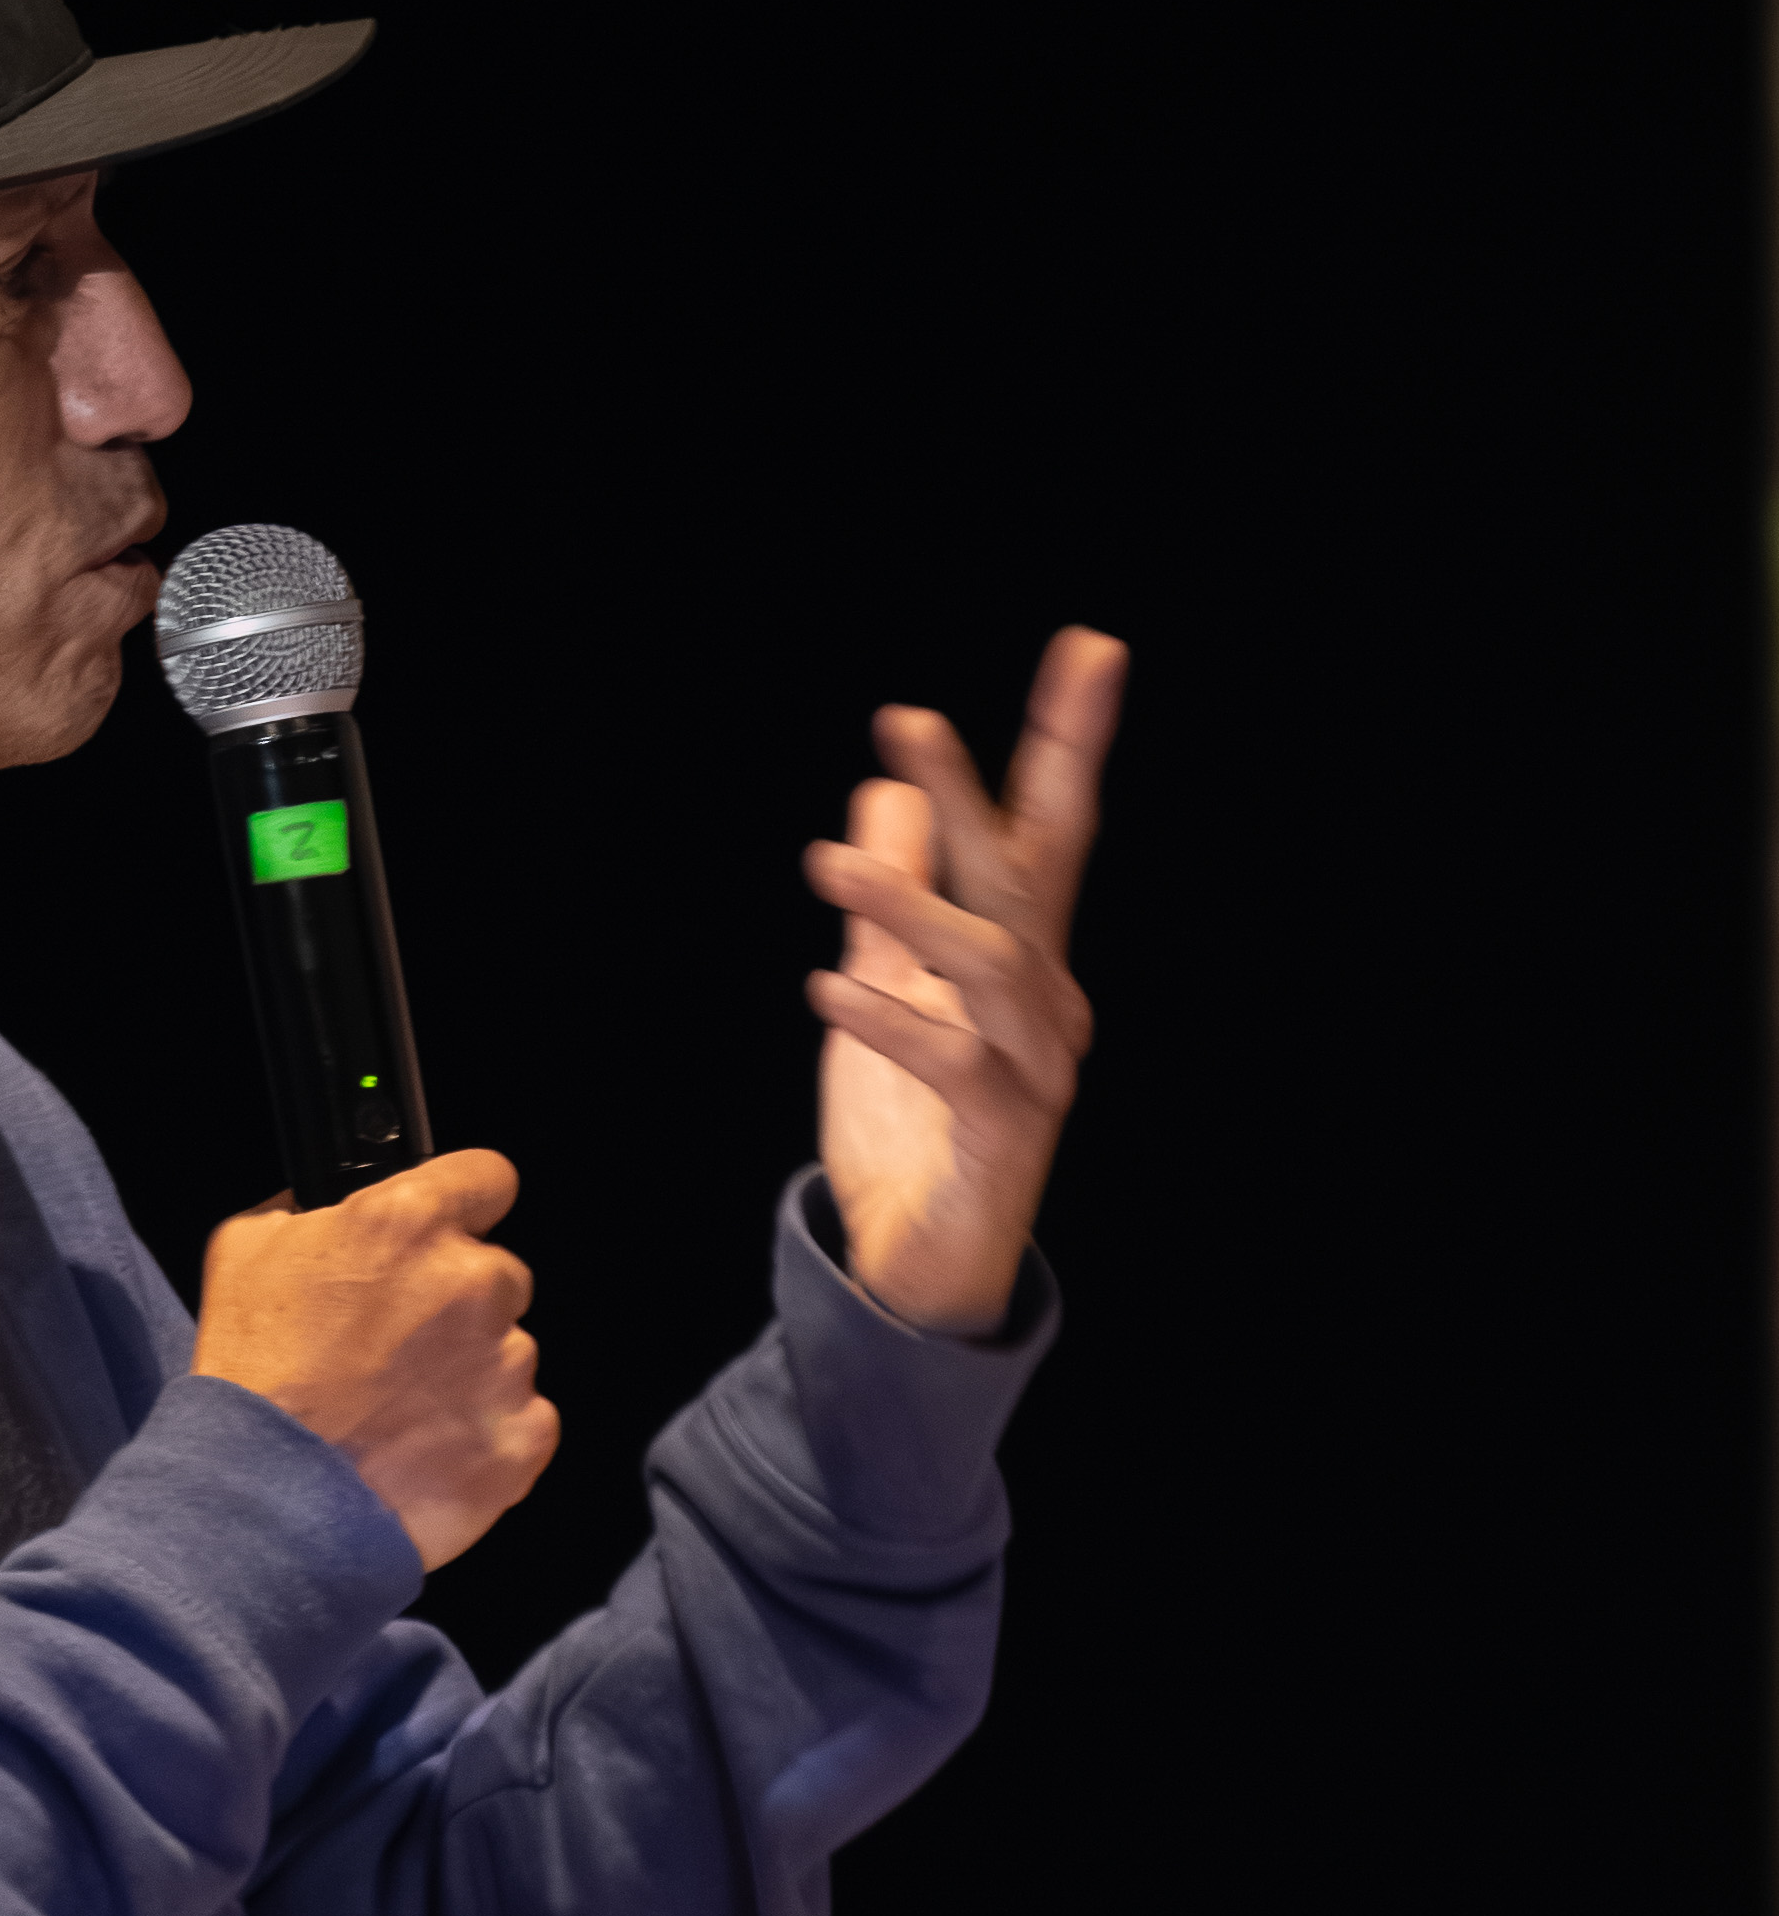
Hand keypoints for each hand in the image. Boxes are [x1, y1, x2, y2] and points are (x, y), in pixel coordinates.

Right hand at [191, 1149, 560, 1571]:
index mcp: (408, 1224)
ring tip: (399, 1411)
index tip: (450, 1230)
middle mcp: (470, 1283)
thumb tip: (322, 1205)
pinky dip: (485, 1435)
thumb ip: (303, 1212)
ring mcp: (504, 1364)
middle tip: (396, 1348)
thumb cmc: (251, 1377)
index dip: (465, 1204)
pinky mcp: (521, 1437)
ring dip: (467, 1373)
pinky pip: (524, 1422)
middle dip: (457, 1304)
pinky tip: (426, 1450)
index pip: (487, 1177)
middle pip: (498, 1275)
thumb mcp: (242, 1253)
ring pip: (507, 1352)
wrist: (265, 1498)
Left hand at [803, 625, 1122, 1334]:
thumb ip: (892, 894)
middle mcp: (1047, 1006)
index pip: (1049, 834)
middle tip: (908, 721)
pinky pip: (953, 1064)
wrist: (919, 1265)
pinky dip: (894, 1023)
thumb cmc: (911, 1124)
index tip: (1088, 649)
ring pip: (987, 969)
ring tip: (828, 862)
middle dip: (973, 795)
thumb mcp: (887, 985)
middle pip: (1025, 880)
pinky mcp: (1000, 1138)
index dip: (1065, 743)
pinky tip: (833, 989)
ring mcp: (1034, 1071)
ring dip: (911, 909)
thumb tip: (882, 792)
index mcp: (1026, 962)